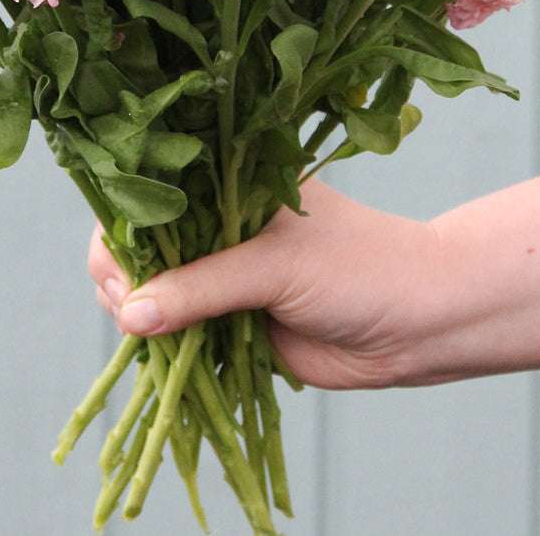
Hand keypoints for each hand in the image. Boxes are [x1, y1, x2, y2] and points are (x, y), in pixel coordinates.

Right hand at [87, 179, 447, 389]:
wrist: (418, 324)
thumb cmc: (358, 268)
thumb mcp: (274, 266)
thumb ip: (202, 287)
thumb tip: (130, 315)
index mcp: (228, 183)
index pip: (150, 192)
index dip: (124, 227)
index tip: (121, 265)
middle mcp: (218, 224)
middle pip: (140, 245)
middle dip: (123, 276)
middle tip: (134, 308)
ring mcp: (222, 274)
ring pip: (153, 293)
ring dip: (140, 317)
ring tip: (150, 335)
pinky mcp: (231, 323)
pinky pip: (178, 334)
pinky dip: (162, 348)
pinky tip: (156, 355)